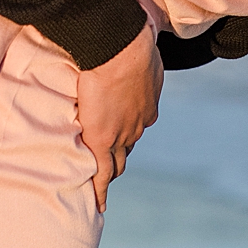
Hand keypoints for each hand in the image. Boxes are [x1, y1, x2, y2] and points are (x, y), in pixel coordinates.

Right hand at [76, 26, 163, 211]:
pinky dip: (101, 190)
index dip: (130, 128)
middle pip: (130, 145)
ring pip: (117, 161)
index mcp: (148, 104)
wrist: (118, 49)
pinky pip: (101, 173)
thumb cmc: (128, 42)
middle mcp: (139, 123)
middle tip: (112, 161)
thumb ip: (138, 59)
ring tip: (103, 181)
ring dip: (111, 170)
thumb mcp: (141, 52)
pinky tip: (99, 204)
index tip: (122, 129)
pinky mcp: (102, 141)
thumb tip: (137, 50)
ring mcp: (121, 135)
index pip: (139, 123)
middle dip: (122, 153)